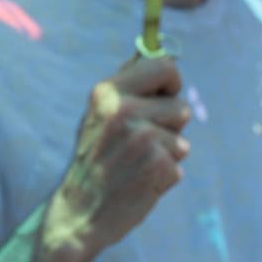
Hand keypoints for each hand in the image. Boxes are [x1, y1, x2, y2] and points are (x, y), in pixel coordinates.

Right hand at [45, 56, 190, 253]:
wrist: (79, 212)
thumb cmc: (94, 160)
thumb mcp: (98, 115)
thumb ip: (124, 86)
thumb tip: (152, 49)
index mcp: (106, 93)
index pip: (163, 64)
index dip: (170, 81)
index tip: (162, 96)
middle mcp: (123, 111)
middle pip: (179, 104)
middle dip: (170, 122)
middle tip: (142, 141)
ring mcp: (142, 139)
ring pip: (181, 136)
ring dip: (167, 151)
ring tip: (137, 163)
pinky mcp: (159, 165)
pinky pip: (178, 161)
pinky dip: (165, 174)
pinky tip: (140, 181)